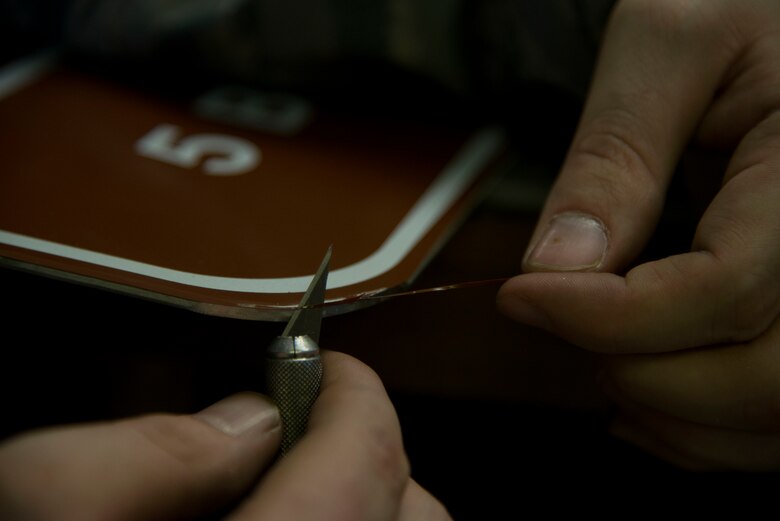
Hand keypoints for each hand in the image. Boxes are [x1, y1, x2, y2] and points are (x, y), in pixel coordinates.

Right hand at [0, 351, 448, 519]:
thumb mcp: (35, 504)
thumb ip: (150, 451)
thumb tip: (247, 423)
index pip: (365, 467)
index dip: (354, 400)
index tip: (329, 375)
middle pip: (412, 519)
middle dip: (368, 460)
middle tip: (301, 439)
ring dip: (362, 511)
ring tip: (286, 497)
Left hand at [497, 0, 779, 469]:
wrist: (774, 24)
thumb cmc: (736, 8)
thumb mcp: (670, 44)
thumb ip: (616, 156)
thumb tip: (559, 264)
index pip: (723, 291)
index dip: (608, 317)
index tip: (522, 295)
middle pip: (759, 378)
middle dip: (640, 373)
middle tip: (562, 323)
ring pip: (772, 417)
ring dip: (670, 413)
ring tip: (599, 360)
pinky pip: (775, 417)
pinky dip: (702, 427)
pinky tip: (646, 391)